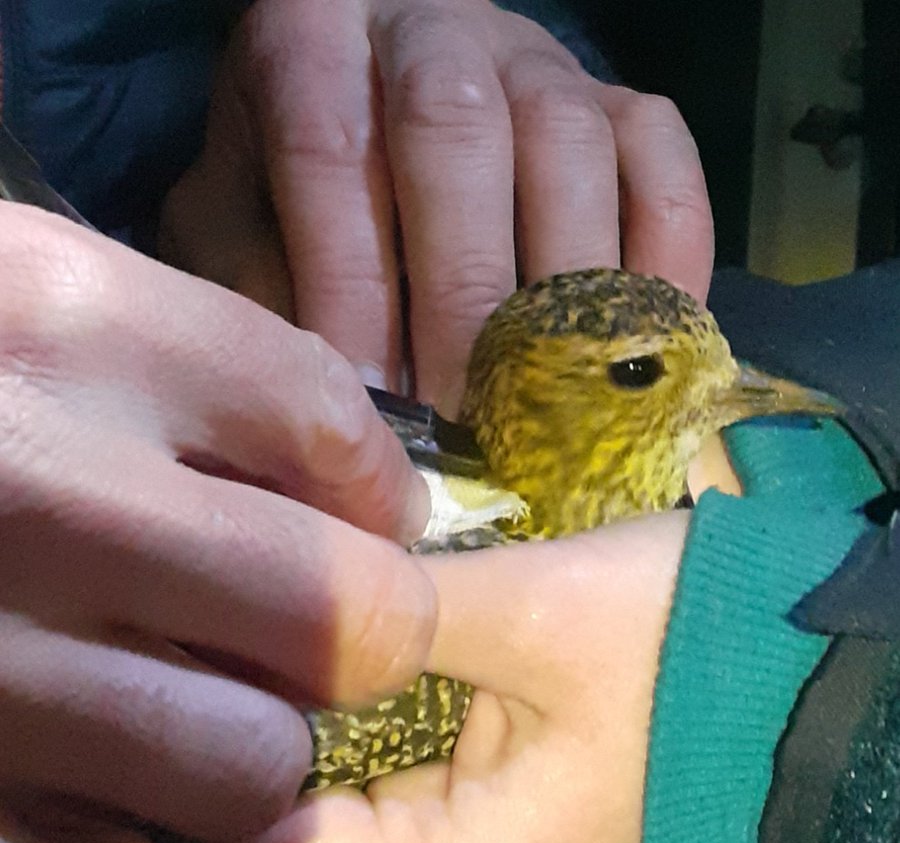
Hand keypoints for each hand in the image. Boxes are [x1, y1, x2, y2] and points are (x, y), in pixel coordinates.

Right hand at [0, 204, 434, 842]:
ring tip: (143, 726)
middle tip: (267, 640)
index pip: (337, 436)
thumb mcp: (2, 292)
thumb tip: (367, 491)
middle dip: (337, 644)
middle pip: (347, 623)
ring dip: (220, 765)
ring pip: (245, 775)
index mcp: (63, 327)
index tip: (349, 523)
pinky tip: (43, 819)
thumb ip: (178, 362)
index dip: (372, 498)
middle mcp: (29, 492)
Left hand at [160, 0, 712, 412]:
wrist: (377, 102)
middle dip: (463, 297)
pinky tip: (641, 359)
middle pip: (458, 137)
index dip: (353, 288)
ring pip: (571, 151)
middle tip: (465, 423)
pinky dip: (664, 272)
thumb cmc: (291, 187)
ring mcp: (543, 65)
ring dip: (562, 296)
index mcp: (312, 43)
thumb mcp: (236, 221)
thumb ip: (257, 288)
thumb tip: (328, 408)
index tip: (370, 407)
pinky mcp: (625, 107)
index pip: (329, 154)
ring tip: (550, 410)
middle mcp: (434, 32)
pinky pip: (666, 175)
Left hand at [208, 512, 688, 842]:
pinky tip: (340, 647)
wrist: (813, 674)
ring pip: (349, 802)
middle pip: (300, 827)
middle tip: (209, 614)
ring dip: (312, 719)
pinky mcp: (508, 827)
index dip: (208, 754)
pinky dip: (367, 723)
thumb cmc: (680, 648)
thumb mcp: (527, 614)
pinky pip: (402, 783)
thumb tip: (267, 589)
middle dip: (256, 727)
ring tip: (260, 618)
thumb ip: (387, 615)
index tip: (176, 653)